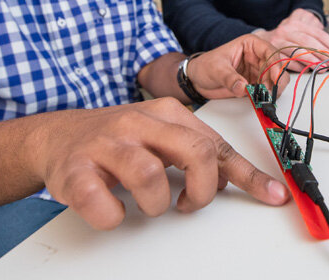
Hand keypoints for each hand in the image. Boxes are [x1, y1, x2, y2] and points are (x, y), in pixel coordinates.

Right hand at [32, 98, 289, 229]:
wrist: (55, 136)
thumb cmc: (117, 140)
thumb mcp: (161, 135)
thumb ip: (197, 151)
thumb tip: (237, 178)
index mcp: (165, 113)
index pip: (215, 145)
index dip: (247, 175)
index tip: (273, 196)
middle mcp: (137, 122)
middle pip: (194, 152)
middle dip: (201, 189)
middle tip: (186, 203)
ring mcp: (105, 145)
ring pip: (149, 176)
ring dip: (155, 203)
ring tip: (147, 203)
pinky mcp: (75, 170)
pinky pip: (102, 203)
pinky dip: (113, 216)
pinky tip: (113, 208)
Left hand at [187, 34, 288, 99]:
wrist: (197, 79)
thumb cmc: (205, 66)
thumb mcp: (216, 69)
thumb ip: (230, 78)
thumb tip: (243, 87)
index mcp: (250, 45)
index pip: (269, 51)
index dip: (275, 64)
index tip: (274, 78)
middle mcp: (257, 57)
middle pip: (276, 67)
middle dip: (275, 80)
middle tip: (268, 92)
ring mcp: (257, 71)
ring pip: (275, 80)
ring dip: (272, 90)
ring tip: (262, 98)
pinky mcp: (255, 85)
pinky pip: (267, 91)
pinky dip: (266, 97)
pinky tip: (260, 101)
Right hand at [252, 8, 328, 68]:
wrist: (262, 39)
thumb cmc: (285, 37)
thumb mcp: (299, 29)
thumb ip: (314, 36)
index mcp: (297, 23)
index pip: (318, 34)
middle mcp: (287, 30)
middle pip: (309, 42)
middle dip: (323, 54)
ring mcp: (278, 41)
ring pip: (298, 51)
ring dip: (312, 61)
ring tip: (322, 68)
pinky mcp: (272, 52)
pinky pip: (287, 61)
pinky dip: (298, 66)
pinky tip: (306, 70)